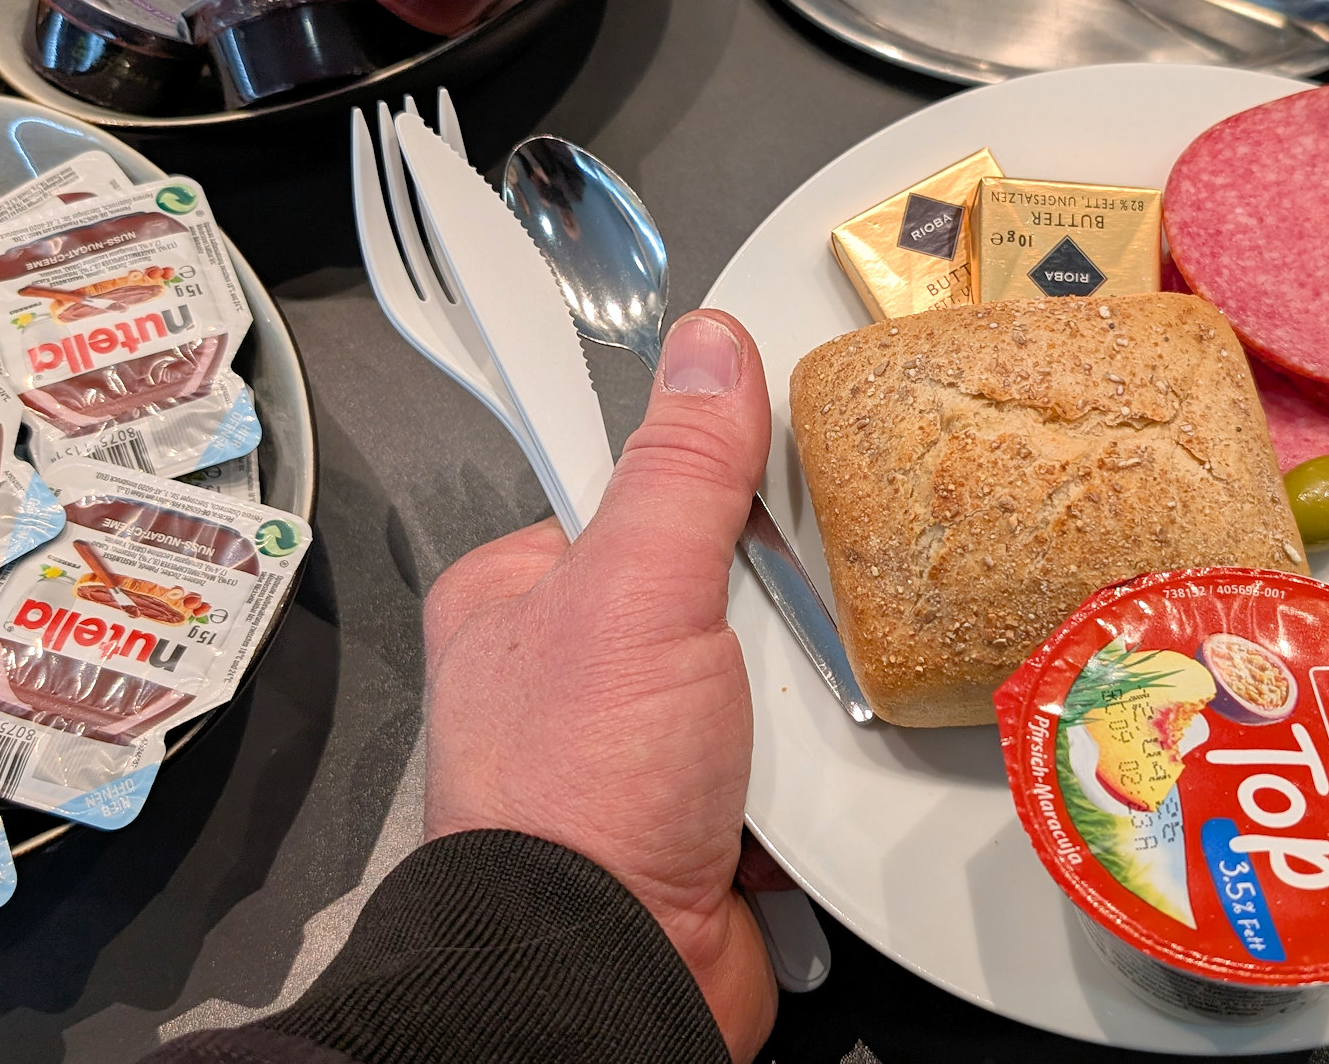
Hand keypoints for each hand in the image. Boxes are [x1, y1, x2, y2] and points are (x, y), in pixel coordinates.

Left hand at [422, 311, 776, 1060]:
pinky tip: (795, 784)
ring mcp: (640, 742)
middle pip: (715, 583)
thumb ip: (679, 472)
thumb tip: (708, 352)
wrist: (611, 978)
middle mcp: (572, 667)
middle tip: (765, 645)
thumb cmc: (577, 802)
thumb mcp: (634, 596)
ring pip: (761, 671)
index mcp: (523, 595)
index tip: (761, 492)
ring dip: (792, 703)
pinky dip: (805, 769)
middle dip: (763, 617)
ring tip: (779, 732)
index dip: (705, 491)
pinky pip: (785, 752)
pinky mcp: (702, 809)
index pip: (634, 491)